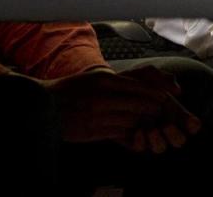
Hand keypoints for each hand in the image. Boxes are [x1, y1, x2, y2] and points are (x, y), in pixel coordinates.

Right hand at [39, 66, 200, 153]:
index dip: (156, 92)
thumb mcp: (94, 78)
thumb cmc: (71, 90)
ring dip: (144, 123)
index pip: (139, 86)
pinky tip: (135, 133)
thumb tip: (144, 83)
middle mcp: (102, 96)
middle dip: (154, 110)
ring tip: (154, 124)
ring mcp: (97, 115)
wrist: (43, 106)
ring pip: (131, 120)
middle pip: (139, 104)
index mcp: (105, 80)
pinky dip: (130, 133)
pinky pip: (118, 133)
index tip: (169, 96)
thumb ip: (117, 81)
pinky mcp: (92, 131)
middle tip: (166, 113)